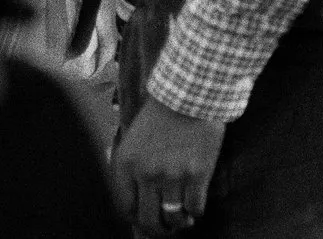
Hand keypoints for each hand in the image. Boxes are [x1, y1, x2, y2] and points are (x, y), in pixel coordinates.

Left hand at [110, 96, 224, 234]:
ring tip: (182, 217)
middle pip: (149, 220)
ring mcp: (173, 175)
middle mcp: (147, 173)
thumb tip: (136, 197)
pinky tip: (194, 204)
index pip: (125, 207)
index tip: (144, 220)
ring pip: (174, 219)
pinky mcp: (197, 174)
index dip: (135, 219)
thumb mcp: (133, 139)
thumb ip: (132, 167)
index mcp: (127, 163)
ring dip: (179, 222)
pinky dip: (195, 211)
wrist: (189, 96)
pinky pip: (195, 208)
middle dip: (157, 230)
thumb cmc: (160, 115)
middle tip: (165, 228)